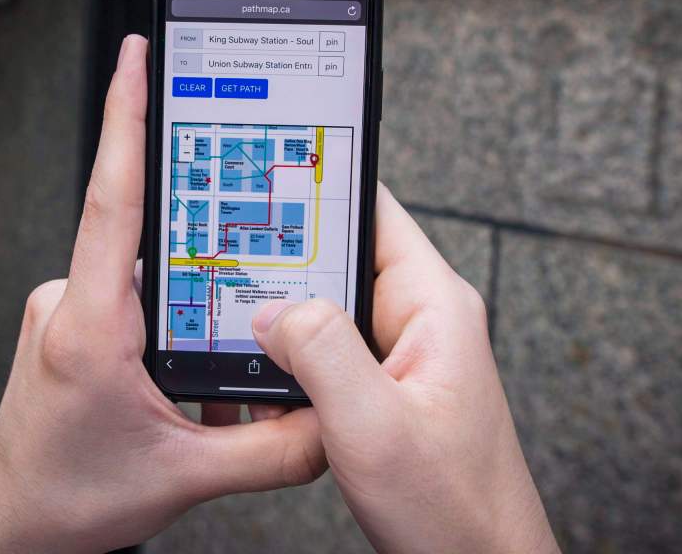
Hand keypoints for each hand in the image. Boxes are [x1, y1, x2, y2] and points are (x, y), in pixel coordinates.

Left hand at [0, 35, 325, 552]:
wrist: (11, 527)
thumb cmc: (67, 497)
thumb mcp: (183, 479)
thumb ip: (271, 450)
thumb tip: (330, 420)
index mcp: (92, 326)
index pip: (113, 199)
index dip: (125, 119)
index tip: (137, 55)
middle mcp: (72, 303)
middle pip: (148, 234)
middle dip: (203, 241)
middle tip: (241, 264)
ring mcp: (67, 309)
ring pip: (144, 273)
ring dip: (189, 299)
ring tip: (199, 370)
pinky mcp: (71, 322)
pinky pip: (131, 297)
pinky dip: (169, 321)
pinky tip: (184, 372)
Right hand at [250, 184, 558, 553]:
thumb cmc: (453, 509)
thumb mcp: (375, 427)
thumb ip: (323, 353)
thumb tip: (273, 309)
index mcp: (434, 305)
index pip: (373, 210)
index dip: (321, 185)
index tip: (266, 172)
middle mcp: (420, 319)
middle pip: (340, 258)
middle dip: (285, 260)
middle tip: (227, 258)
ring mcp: (401, 355)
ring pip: (328, 309)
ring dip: (285, 318)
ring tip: (237, 323)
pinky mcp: (383, 389)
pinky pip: (329, 353)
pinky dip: (293, 361)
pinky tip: (265, 379)